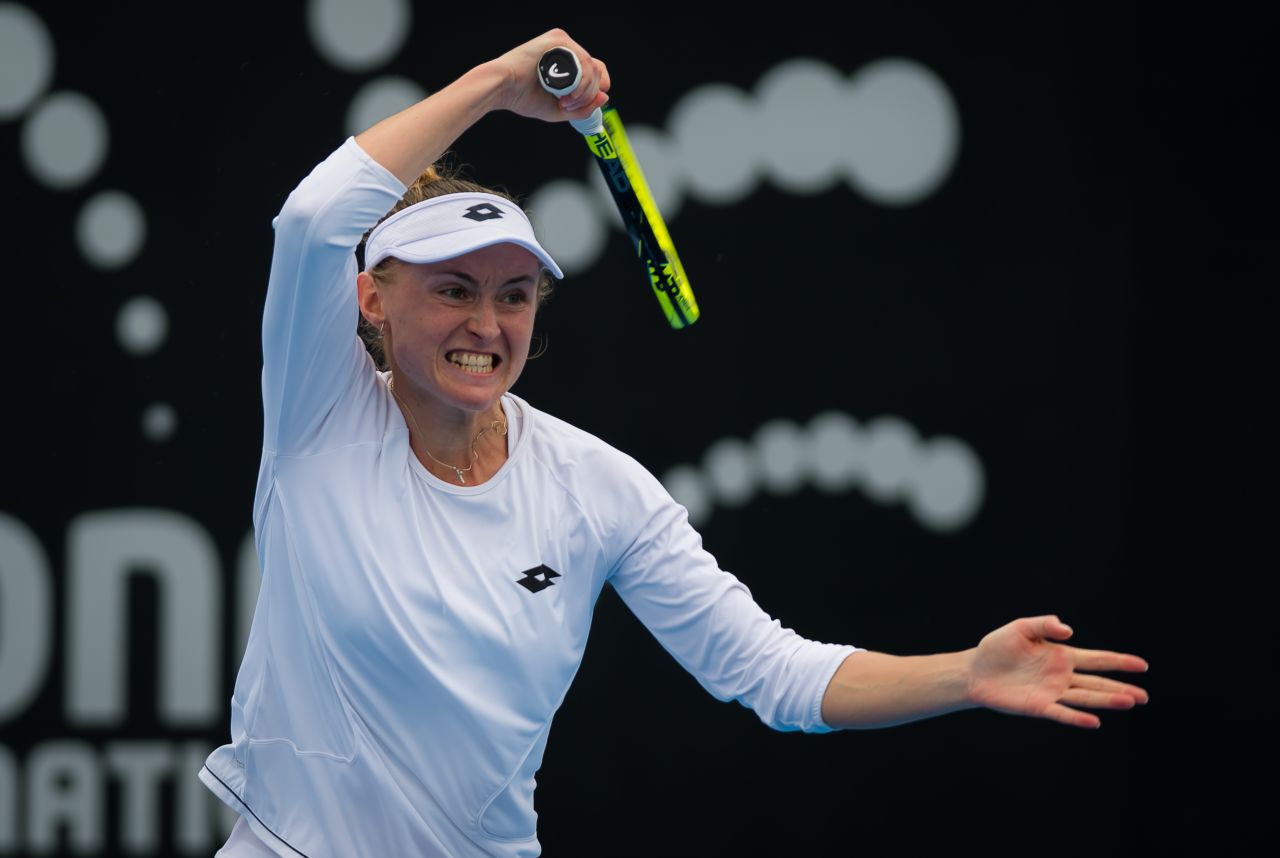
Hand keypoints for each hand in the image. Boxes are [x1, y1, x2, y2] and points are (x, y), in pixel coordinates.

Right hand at [485, 29, 610, 123]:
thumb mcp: (559, 109)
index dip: (596, 89)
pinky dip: (580, 81)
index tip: (583, 104)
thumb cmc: (523, 97)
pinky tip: (567, 93)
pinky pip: (583, 61)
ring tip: (564, 101)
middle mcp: (567, 49)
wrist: (502, 87)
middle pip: (597, 70)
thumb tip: (605, 98)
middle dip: (588, 95)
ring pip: (592, 67)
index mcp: (566, 61)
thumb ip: (583, 107)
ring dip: (584, 91)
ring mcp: (563, 43)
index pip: (596, 71)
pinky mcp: (558, 40)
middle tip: (568, 105)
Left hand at [968, 615, 1148, 727]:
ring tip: (1129, 702)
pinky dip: (1078, 718)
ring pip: (1086, 698)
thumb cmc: (997, 647)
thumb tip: (1069, 630)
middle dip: (1121, 687)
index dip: (1119, 662)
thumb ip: (1045, 625)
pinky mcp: (1039, 706)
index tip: (1142, 665)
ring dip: (1107, 700)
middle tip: (1144, 696)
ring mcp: (1052, 692)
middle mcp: (1062, 676)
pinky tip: (1095, 721)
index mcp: (1061, 656)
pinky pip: (1062, 713)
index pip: (1097, 660)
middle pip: (1098, 682)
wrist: (975, 670)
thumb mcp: (1021, 628)